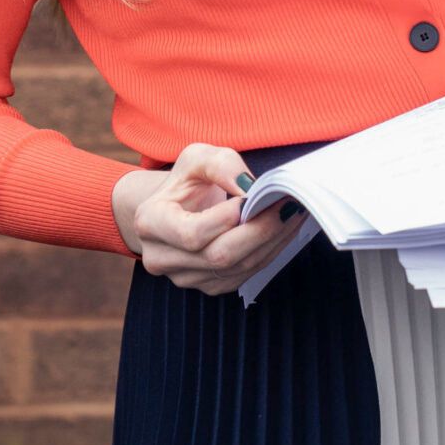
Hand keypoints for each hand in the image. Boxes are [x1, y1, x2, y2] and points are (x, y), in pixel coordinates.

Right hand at [111, 142, 304, 294]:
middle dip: (261, 230)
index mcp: (150, 222)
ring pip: (237, 268)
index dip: (227, 219)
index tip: (255, 196)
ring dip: (272, 240)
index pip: (191, 233)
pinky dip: (270, 250)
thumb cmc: (186, 181)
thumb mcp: (197, 158)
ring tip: (294, 212)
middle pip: (218, 256)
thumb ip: (221, 165)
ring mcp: (184, 278)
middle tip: (290, 203)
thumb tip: (249, 187)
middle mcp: (161, 258)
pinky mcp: (209, 286)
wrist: (176, 207)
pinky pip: (245, 274)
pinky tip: (285, 228)